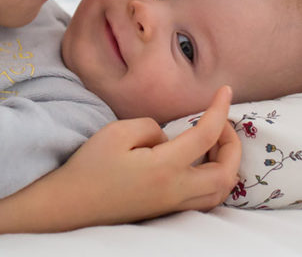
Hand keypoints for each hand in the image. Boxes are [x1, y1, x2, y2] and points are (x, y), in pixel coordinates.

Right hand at [0, 85, 239, 238]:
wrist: (70, 204)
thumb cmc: (89, 166)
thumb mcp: (116, 133)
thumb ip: (150, 126)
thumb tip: (168, 136)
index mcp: (164, 168)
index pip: (206, 136)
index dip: (219, 110)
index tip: (225, 90)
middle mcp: (175, 191)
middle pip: (225, 173)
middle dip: (232, 144)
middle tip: (221, 122)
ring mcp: (171, 205)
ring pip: (220, 192)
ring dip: (226, 164)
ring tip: (213, 142)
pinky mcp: (165, 210)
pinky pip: (205, 199)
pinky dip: (214, 179)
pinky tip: (199, 162)